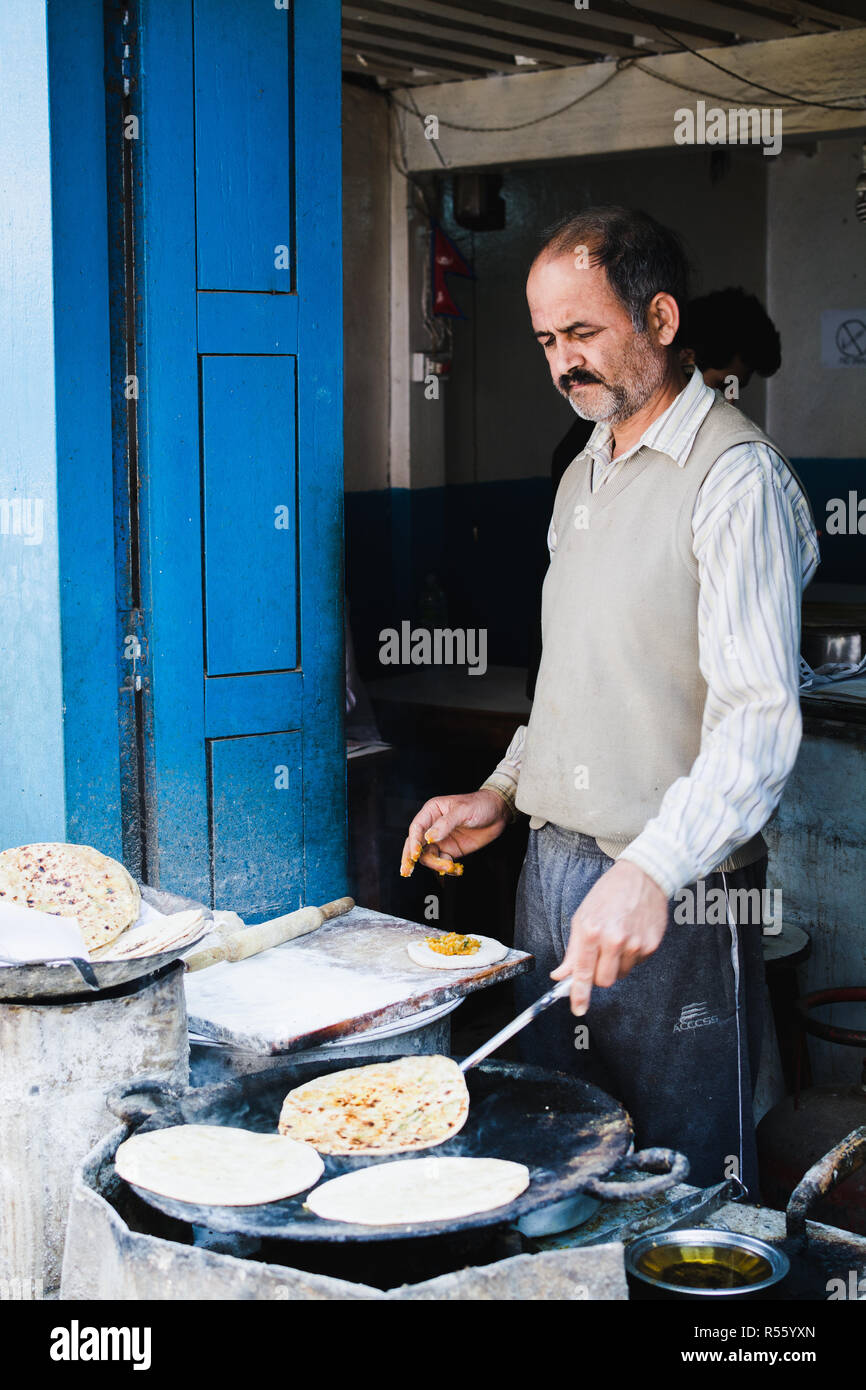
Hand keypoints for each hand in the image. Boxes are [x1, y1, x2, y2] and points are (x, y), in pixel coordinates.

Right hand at [400, 790, 510, 876]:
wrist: (499, 813)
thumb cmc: (479, 805)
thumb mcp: (463, 811)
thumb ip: (445, 824)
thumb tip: (429, 838)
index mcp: (432, 812)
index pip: (416, 828)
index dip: (413, 842)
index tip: (415, 854)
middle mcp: (432, 826)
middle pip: (415, 845)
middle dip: (410, 858)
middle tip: (407, 871)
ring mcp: (441, 840)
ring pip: (429, 857)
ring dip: (437, 865)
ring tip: (450, 867)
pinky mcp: (451, 850)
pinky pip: (443, 863)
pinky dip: (447, 869)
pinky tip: (457, 869)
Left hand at [550, 860, 667, 1014]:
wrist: (643, 876)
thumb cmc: (609, 894)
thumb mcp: (583, 917)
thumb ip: (573, 951)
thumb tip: (561, 975)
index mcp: (592, 931)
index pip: (584, 972)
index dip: (579, 994)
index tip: (578, 1009)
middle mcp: (614, 939)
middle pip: (604, 981)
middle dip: (599, 975)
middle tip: (599, 957)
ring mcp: (635, 944)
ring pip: (621, 974)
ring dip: (616, 964)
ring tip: (617, 939)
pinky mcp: (651, 945)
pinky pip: (636, 964)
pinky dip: (631, 956)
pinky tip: (630, 935)